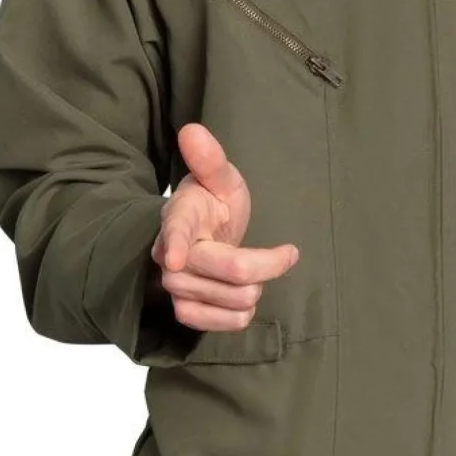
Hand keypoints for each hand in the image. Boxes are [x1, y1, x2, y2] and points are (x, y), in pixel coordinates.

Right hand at [150, 121, 299, 331]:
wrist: (204, 236)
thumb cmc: (214, 205)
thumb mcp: (221, 179)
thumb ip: (210, 160)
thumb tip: (192, 130)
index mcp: (180, 217)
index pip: (176, 230)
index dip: (176, 245)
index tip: (176, 258)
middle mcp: (171, 255)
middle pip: (229, 271)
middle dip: (266, 266)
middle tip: (284, 255)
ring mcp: (175, 285)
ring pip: (228, 300)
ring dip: (254, 291)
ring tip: (260, 277)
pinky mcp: (184, 309)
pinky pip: (212, 325)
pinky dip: (237, 317)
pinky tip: (246, 302)